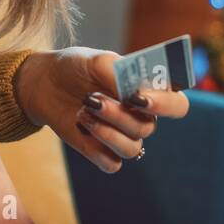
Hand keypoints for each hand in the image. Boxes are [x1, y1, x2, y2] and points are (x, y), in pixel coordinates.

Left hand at [13, 47, 190, 171]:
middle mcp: (141, 116)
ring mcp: (123, 136)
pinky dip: (94, 146)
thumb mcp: (95, 60)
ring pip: (131, 149)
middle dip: (118, 115)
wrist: (45, 83)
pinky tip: (81, 126)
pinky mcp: (102, 152)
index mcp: (148, 90)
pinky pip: (112, 163)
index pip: (177, 105)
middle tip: (92, 99)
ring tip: (83, 110)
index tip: (137, 97)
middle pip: (147, 128)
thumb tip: (132, 90)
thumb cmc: (77, 67)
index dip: (164, 105)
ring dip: (105, 130)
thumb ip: (117, 71)